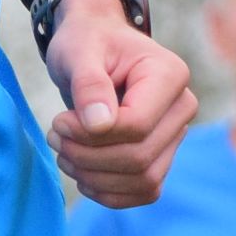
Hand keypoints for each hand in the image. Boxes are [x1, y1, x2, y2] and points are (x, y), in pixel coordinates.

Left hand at [42, 0, 198, 207]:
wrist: (93, 48)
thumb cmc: (87, 43)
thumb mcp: (79, 51)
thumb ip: (89, 84)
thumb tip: (99, 125)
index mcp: (169, 75)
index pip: (137, 125)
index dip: (91, 135)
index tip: (59, 122)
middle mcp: (181, 107)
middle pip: (140, 157)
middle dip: (88, 157)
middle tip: (54, 136)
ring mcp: (174, 135)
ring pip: (143, 180)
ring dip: (95, 177)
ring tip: (63, 152)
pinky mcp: (162, 157)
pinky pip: (144, 192)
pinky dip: (109, 192)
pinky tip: (81, 174)